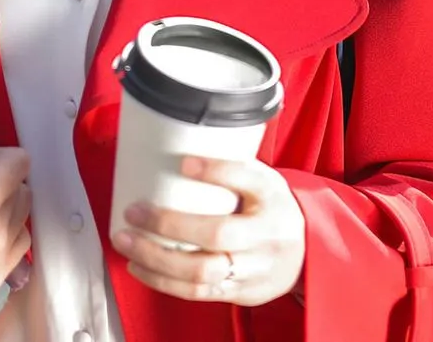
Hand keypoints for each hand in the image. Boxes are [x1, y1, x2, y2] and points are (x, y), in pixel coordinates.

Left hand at [109, 156, 304, 306]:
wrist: (306, 254)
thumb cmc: (270, 209)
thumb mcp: (261, 179)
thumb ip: (228, 166)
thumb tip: (175, 139)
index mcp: (272, 196)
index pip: (248, 177)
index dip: (216, 170)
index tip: (183, 162)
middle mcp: (267, 234)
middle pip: (217, 234)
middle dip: (168, 224)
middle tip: (134, 211)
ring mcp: (254, 269)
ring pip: (202, 272)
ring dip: (156, 259)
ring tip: (126, 241)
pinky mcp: (241, 293)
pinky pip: (198, 293)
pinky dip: (163, 281)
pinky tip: (139, 266)